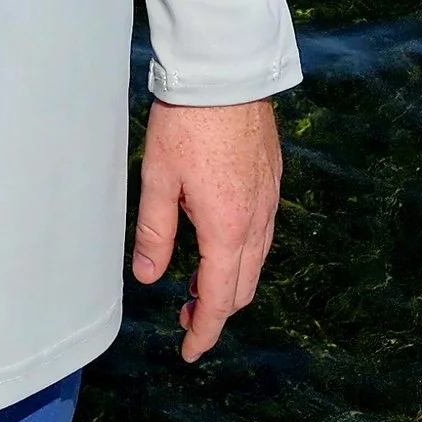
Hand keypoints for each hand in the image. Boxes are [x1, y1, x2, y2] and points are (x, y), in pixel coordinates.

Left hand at [130, 97, 280, 363]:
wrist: (226, 70)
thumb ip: (154, 232)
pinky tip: (218, 237)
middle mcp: (257, 219)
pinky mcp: (272, 177)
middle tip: (185, 313)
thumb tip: (149, 278)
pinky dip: (242, 251)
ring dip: (230, 279)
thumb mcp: (157, 178)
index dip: (204, 330)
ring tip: (197, 280)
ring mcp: (270, 197)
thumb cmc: (186, 121)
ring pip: (256, 259)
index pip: (221, 299)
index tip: (189, 350)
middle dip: (216, 308)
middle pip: (243, 286)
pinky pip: (263, 230)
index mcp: (227, 227)